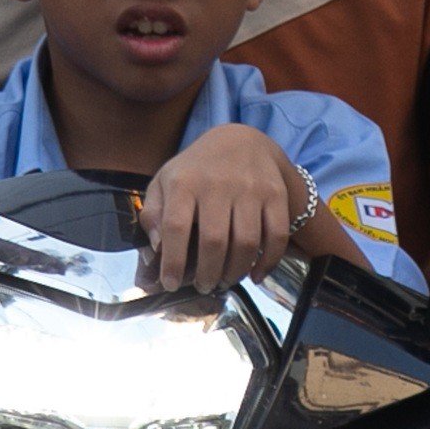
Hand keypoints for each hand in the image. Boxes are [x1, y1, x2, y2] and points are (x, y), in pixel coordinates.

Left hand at [139, 125, 295, 291]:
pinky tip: (255, 275)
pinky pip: (276, 237)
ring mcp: (250, 189)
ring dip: (235, 272)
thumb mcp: (165, 181)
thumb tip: (155, 247)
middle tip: (203, 286)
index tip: (170, 284)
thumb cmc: (196, 169)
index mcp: (184, 182)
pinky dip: (268, 263)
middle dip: (207, 274)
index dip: (172, 261)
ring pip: (246, 243)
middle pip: (214, 241)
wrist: (241, 141)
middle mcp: (217, 184)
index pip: (175, 227)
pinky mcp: (275, 195)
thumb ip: (153, 213)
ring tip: (224, 281)